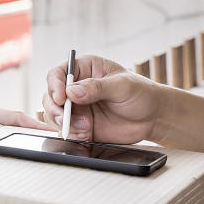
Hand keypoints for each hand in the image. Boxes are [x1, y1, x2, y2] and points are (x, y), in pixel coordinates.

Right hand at [41, 54, 160, 143]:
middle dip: (55, 108)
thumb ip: (96, 87)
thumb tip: (72, 91)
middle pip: (50, 95)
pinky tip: (86, 134)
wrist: (153, 118)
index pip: (58, 73)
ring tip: (85, 128)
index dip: (55, 85)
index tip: (60, 98)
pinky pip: (65, 129)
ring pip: (53, 114)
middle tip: (65, 118)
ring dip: (64, 123)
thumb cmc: (141, 93)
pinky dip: (71, 133)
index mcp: (84, 68)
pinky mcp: (79, 124)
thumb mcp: (121, 86)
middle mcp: (76, 87)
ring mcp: (76, 107)